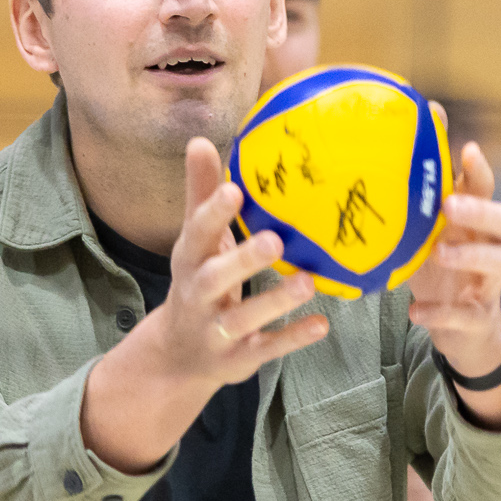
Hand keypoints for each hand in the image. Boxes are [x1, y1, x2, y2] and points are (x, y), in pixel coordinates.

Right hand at [155, 138, 329, 388]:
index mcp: (189, 260)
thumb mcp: (196, 241)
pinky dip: (292, 338)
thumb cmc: (198, 280)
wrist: (178, 355)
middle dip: (241, 262)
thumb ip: (202, 195)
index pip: (196, 234)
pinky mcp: (239, 359)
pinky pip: (266, 349)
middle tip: (274, 241)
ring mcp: (216, 331)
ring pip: (243, 318)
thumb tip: (200, 141)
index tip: (235, 191)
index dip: (213, 214)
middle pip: (214, 279)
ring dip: (274, 302)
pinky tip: (322, 325)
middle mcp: (197, 296)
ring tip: (307, 282)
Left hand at [407, 138, 500, 376]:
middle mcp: (491, 246)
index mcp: (475, 222)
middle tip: (449, 205)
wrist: (461, 331)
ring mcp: (489, 283)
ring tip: (439, 254)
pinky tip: (416, 310)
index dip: (480, 170)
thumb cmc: (441, 270)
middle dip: (481, 210)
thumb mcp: (427, 233)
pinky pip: (469, 314)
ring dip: (472, 256)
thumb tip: (406, 135)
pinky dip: (443, 313)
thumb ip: (420, 197)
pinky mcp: (478, 317)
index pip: (486, 189)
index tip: (467, 150)